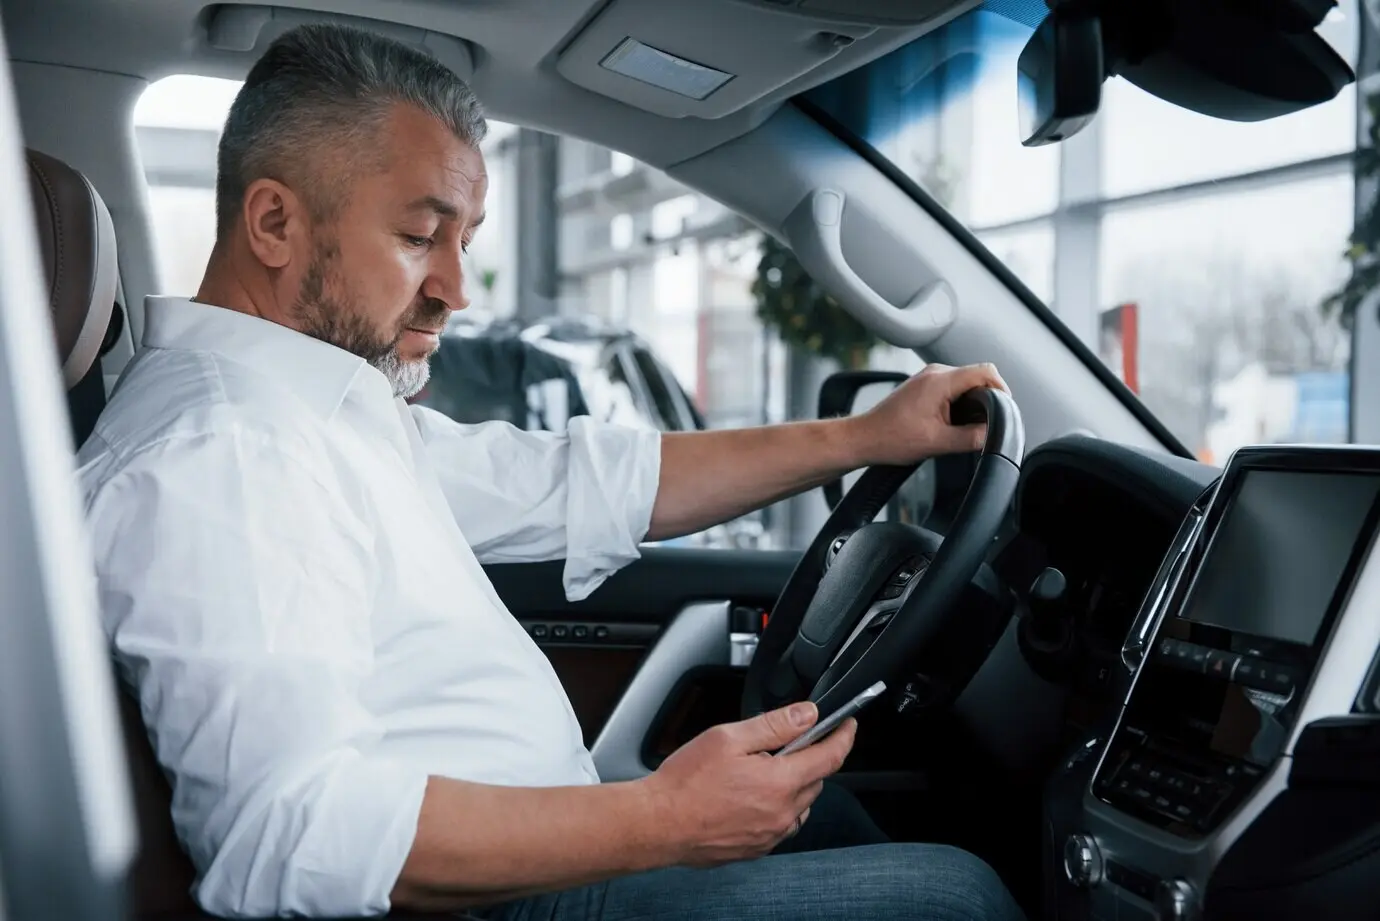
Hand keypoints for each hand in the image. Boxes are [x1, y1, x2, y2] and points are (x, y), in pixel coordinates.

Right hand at [639, 701, 856, 866]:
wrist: (658, 824)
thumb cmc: (685, 782)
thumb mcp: (728, 737)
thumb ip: (774, 725)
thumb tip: (807, 714)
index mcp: (779, 782)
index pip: (830, 757)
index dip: (843, 736)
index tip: (847, 725)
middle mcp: (782, 813)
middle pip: (816, 780)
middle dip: (808, 759)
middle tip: (779, 745)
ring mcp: (770, 835)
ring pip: (801, 805)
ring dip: (793, 786)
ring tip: (758, 773)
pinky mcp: (757, 849)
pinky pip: (782, 824)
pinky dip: (777, 807)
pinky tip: (750, 797)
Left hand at [852, 362, 1008, 465]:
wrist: (864, 438)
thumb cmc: (891, 438)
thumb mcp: (937, 443)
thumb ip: (970, 438)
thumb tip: (993, 435)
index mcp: (939, 381)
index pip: (985, 372)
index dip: (1002, 389)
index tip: (1005, 409)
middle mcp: (935, 372)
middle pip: (978, 375)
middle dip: (989, 397)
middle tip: (989, 422)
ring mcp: (928, 377)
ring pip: (966, 381)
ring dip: (974, 400)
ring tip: (970, 424)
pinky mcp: (925, 385)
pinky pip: (954, 386)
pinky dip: (961, 401)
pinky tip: (955, 421)